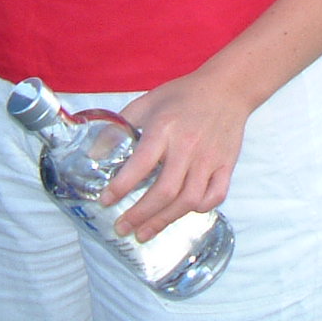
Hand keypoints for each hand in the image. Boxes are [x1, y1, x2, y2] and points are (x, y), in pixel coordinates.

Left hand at [105, 67, 258, 239]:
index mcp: (165, 128)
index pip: (140, 165)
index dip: (120, 187)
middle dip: (139, 215)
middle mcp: (188, 146)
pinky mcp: (226, 164)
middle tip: (122, 228)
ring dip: (165, 220)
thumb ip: (118, 128)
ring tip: (144, 233)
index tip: (105, 201)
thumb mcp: (145, 103)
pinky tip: (183, 212)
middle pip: (164, 191)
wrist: (227, 87)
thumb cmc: (183, 96)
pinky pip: (215, 196)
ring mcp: (210, 158)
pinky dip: (199, 208)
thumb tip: (94, 155)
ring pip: (189, 200)